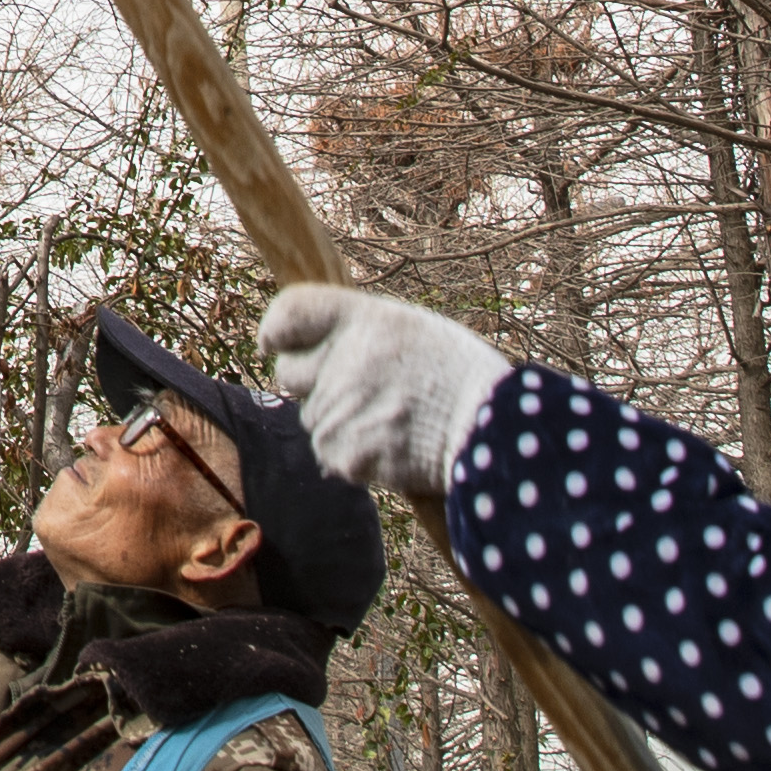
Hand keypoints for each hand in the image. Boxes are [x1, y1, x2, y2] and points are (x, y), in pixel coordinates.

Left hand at [255, 282, 508, 499]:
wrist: (497, 435)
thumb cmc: (462, 382)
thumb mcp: (415, 334)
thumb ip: (362, 339)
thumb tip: (317, 353)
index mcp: (363, 319)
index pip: (290, 311)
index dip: (275, 329)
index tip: (273, 344)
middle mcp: (343, 358)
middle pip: (289, 374)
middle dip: (310, 384)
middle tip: (354, 393)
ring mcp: (340, 407)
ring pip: (313, 419)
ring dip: (339, 424)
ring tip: (390, 424)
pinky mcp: (344, 453)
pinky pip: (331, 456)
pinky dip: (354, 458)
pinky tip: (393, 450)